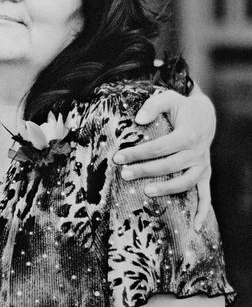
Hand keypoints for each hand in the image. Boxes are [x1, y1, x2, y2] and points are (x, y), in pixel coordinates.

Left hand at [112, 87, 215, 230]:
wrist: (204, 115)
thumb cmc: (181, 107)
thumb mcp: (168, 98)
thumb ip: (152, 106)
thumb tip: (138, 120)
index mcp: (187, 135)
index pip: (159, 147)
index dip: (138, 153)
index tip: (118, 158)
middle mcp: (197, 152)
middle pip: (169, 165)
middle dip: (144, 170)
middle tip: (124, 174)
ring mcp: (202, 165)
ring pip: (185, 182)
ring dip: (167, 189)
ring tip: (146, 192)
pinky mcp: (205, 174)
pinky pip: (206, 195)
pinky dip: (203, 212)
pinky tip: (195, 226)